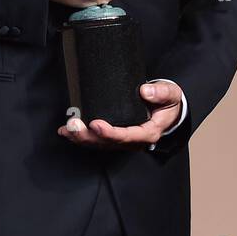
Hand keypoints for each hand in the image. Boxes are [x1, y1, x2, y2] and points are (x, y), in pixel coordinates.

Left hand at [57, 80, 182, 149]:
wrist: (167, 111)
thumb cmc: (167, 104)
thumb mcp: (171, 95)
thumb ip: (161, 93)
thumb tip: (145, 91)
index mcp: (148, 132)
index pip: (128, 136)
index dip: (111, 133)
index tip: (96, 124)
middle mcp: (133, 141)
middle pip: (108, 143)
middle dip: (88, 136)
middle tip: (73, 124)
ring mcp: (122, 141)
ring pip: (99, 144)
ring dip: (80, 138)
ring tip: (66, 128)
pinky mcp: (113, 137)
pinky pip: (95, 140)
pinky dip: (79, 136)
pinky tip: (65, 131)